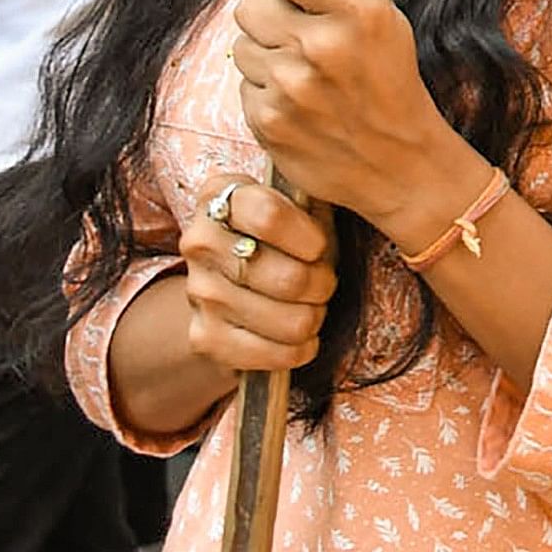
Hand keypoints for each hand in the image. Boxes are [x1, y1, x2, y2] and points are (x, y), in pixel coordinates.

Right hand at [172, 174, 337, 376]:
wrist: (233, 287)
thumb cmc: (284, 237)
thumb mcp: (299, 207)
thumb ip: (315, 200)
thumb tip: (352, 197)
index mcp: (219, 197)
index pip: (269, 217)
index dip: (310, 238)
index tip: (320, 247)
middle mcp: (199, 242)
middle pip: (288, 278)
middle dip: (322, 285)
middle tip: (324, 282)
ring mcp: (198, 292)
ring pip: (289, 320)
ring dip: (313, 318)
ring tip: (312, 307)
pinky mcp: (204, 337)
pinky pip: (271, 354)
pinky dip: (299, 350)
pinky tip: (302, 338)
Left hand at [234, 0, 469, 235]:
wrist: (399, 164)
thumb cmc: (393, 81)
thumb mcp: (388, 17)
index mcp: (355, 10)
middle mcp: (319, 46)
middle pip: (250, 5)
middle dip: (273, 18)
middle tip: (306, 38)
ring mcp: (290, 87)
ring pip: (244, 47)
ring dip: (268, 57)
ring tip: (306, 76)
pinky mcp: (267, 122)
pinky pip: (244, 86)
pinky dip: (266, 93)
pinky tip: (299, 104)